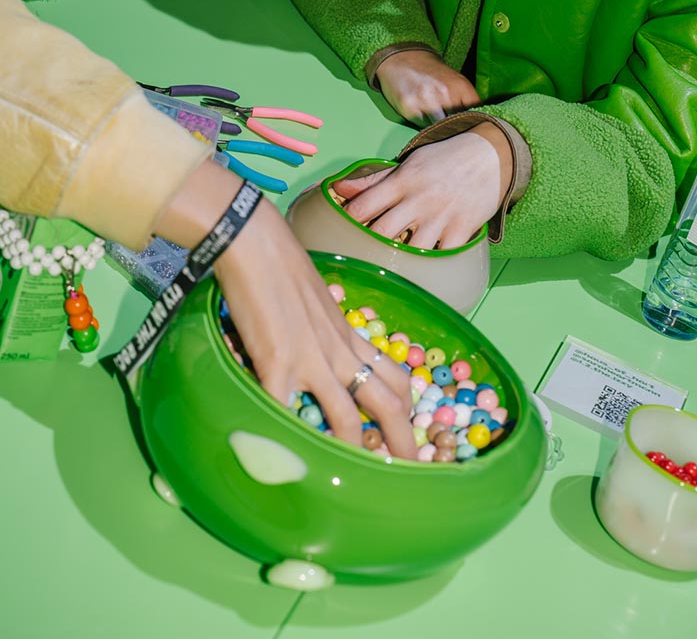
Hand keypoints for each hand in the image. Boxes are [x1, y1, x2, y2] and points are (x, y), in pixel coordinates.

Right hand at [154, 162, 415, 456]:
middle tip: (411, 469)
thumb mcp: (315, 302)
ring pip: (349, 418)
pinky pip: (287, 412)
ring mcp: (312, 360)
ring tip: (363, 481)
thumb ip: (322, 331)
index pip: (393, 376)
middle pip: (387, 402)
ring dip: (359, 453)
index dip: (406, 408)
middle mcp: (340, 351)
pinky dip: (289, 439)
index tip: (411, 432)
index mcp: (349, 336)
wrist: (257, 242)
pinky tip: (289, 461)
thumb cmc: (281, 265)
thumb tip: (317, 350)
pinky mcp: (277, 364)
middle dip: (403, 440)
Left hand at [334, 125, 510, 249]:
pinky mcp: (461, 229)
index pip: (364, 205)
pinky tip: (424, 262)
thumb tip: (339, 187)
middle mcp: (419, 199)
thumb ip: (374, 180)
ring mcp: (441, 216)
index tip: (345, 230)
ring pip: (411, 248)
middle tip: (365, 252)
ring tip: (394, 260)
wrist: (490, 155)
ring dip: (401, 256)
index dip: (349, 220)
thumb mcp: (409, 163)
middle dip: (369, 244)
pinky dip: (432, 262)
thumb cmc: (443, 160)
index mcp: (402, 181)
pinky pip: (441, 255)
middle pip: (382, 232)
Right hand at [376, 49, 479, 124]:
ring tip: (435, 117)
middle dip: (455, 127)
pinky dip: (423, 124)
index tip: (471, 126)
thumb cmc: (434, 74)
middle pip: (456, 125)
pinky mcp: (409, 107)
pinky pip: (421, 126)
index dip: (474, 124)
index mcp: (460, 86)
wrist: (405, 58)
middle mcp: (444, 93)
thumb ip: (470, 101)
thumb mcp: (458, 81)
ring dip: (438, 128)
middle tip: (451, 124)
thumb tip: (480, 123)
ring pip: (438, 128)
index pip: (476, 115)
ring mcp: (426, 100)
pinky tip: (421, 112)